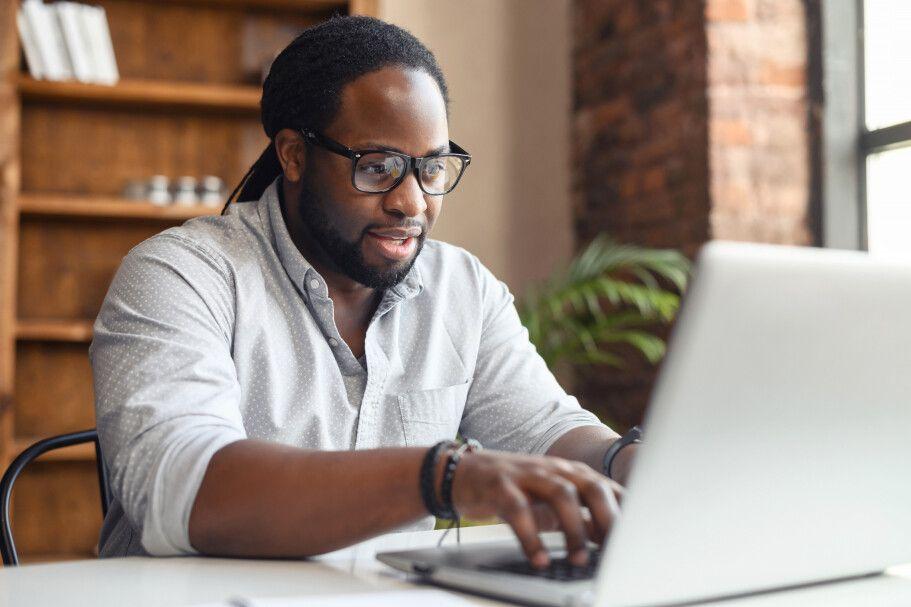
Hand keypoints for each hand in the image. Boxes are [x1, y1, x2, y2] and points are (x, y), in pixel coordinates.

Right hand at [450, 450, 622, 567]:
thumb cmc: (514, 489)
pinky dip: (531, 537)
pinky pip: (518, 510)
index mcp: (571, 473)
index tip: (636, 542)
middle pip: (591, 486)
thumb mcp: (551, 502)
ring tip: (578, 560)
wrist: (464, 473)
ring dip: (574, 529)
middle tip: (614, 550)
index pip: (608, 489)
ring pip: (560, 494)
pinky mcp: (500, 485)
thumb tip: (611, 539)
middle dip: (608, 518)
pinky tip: (539, 559)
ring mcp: (527, 474)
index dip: (626, 514)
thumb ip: (581, 517)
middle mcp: (553, 469)